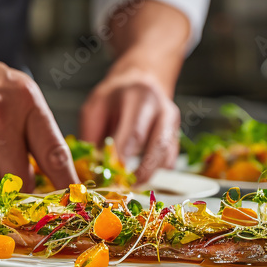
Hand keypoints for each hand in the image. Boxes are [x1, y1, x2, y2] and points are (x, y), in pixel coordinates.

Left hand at [80, 66, 179, 182]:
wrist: (142, 80)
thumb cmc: (115, 96)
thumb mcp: (96, 105)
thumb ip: (91, 134)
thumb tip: (91, 166)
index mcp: (140, 97)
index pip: (134, 133)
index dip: (122, 158)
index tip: (108, 175)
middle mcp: (162, 109)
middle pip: (157, 146)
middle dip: (140, 171)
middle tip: (121, 187)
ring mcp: (172, 123)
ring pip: (166, 155)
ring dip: (148, 174)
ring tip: (129, 185)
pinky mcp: (176, 136)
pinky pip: (170, 159)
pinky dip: (155, 172)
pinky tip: (140, 176)